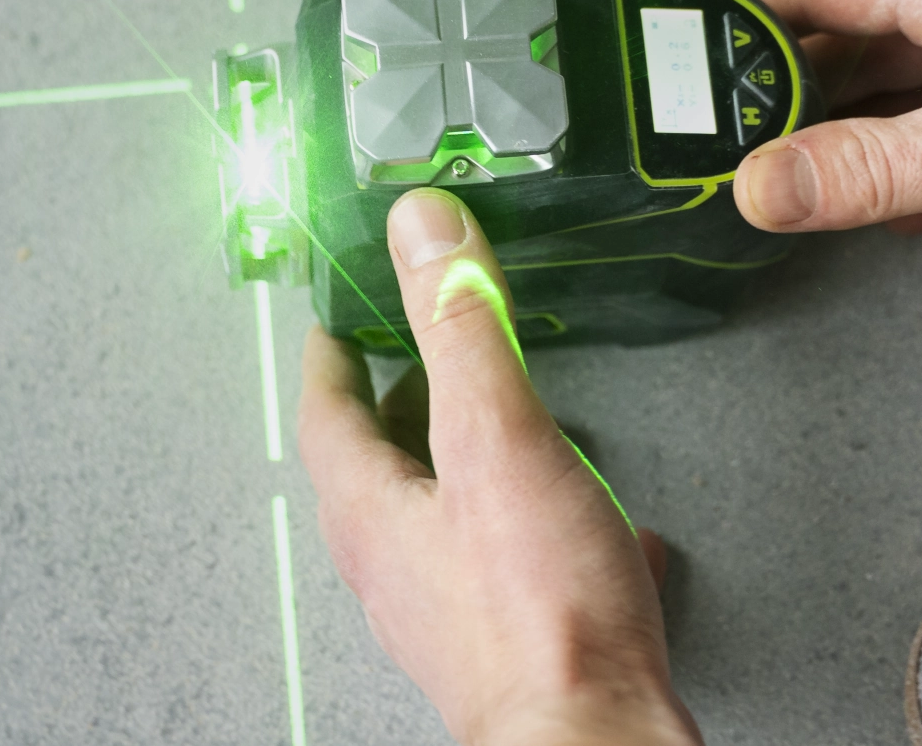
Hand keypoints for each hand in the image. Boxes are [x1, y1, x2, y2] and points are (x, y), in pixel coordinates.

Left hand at [297, 188, 704, 745]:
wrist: (595, 738)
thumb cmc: (539, 617)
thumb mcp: (496, 437)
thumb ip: (461, 325)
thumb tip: (422, 228)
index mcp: (373, 510)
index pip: (326, 413)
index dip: (330, 353)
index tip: (334, 317)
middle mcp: (396, 564)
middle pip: (375, 463)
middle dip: (396, 400)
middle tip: (412, 353)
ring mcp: (447, 607)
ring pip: (438, 510)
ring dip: (459, 456)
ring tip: (496, 418)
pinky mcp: (506, 638)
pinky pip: (501, 557)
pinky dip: (528, 515)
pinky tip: (583, 511)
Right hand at [731, 0, 921, 237]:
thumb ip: (866, 170)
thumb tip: (750, 188)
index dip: (746, 16)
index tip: (684, 56)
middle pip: (855, 34)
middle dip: (788, 84)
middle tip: (720, 135)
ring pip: (904, 80)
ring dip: (849, 125)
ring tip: (781, 173)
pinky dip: (909, 153)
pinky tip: (878, 205)